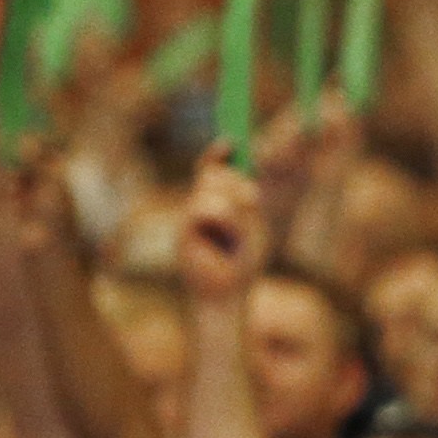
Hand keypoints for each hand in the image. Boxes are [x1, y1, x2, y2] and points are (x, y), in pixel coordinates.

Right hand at [173, 150, 268, 307]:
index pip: (211, 168)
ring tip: (236, 233)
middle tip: (252, 203)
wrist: (224, 294)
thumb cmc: (239, 262)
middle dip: (238, 184)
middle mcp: (197, 204)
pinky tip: (224, 238)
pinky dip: (226, 222)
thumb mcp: (251, 227)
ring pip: (214, 189)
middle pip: (215, 174)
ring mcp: (189, 217)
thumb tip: (250, 186)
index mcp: (214, 201)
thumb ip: (245, 203)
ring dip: (236, 210)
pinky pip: (208, 209)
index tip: (230, 143)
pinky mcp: (184, 231)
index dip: (218, 153)